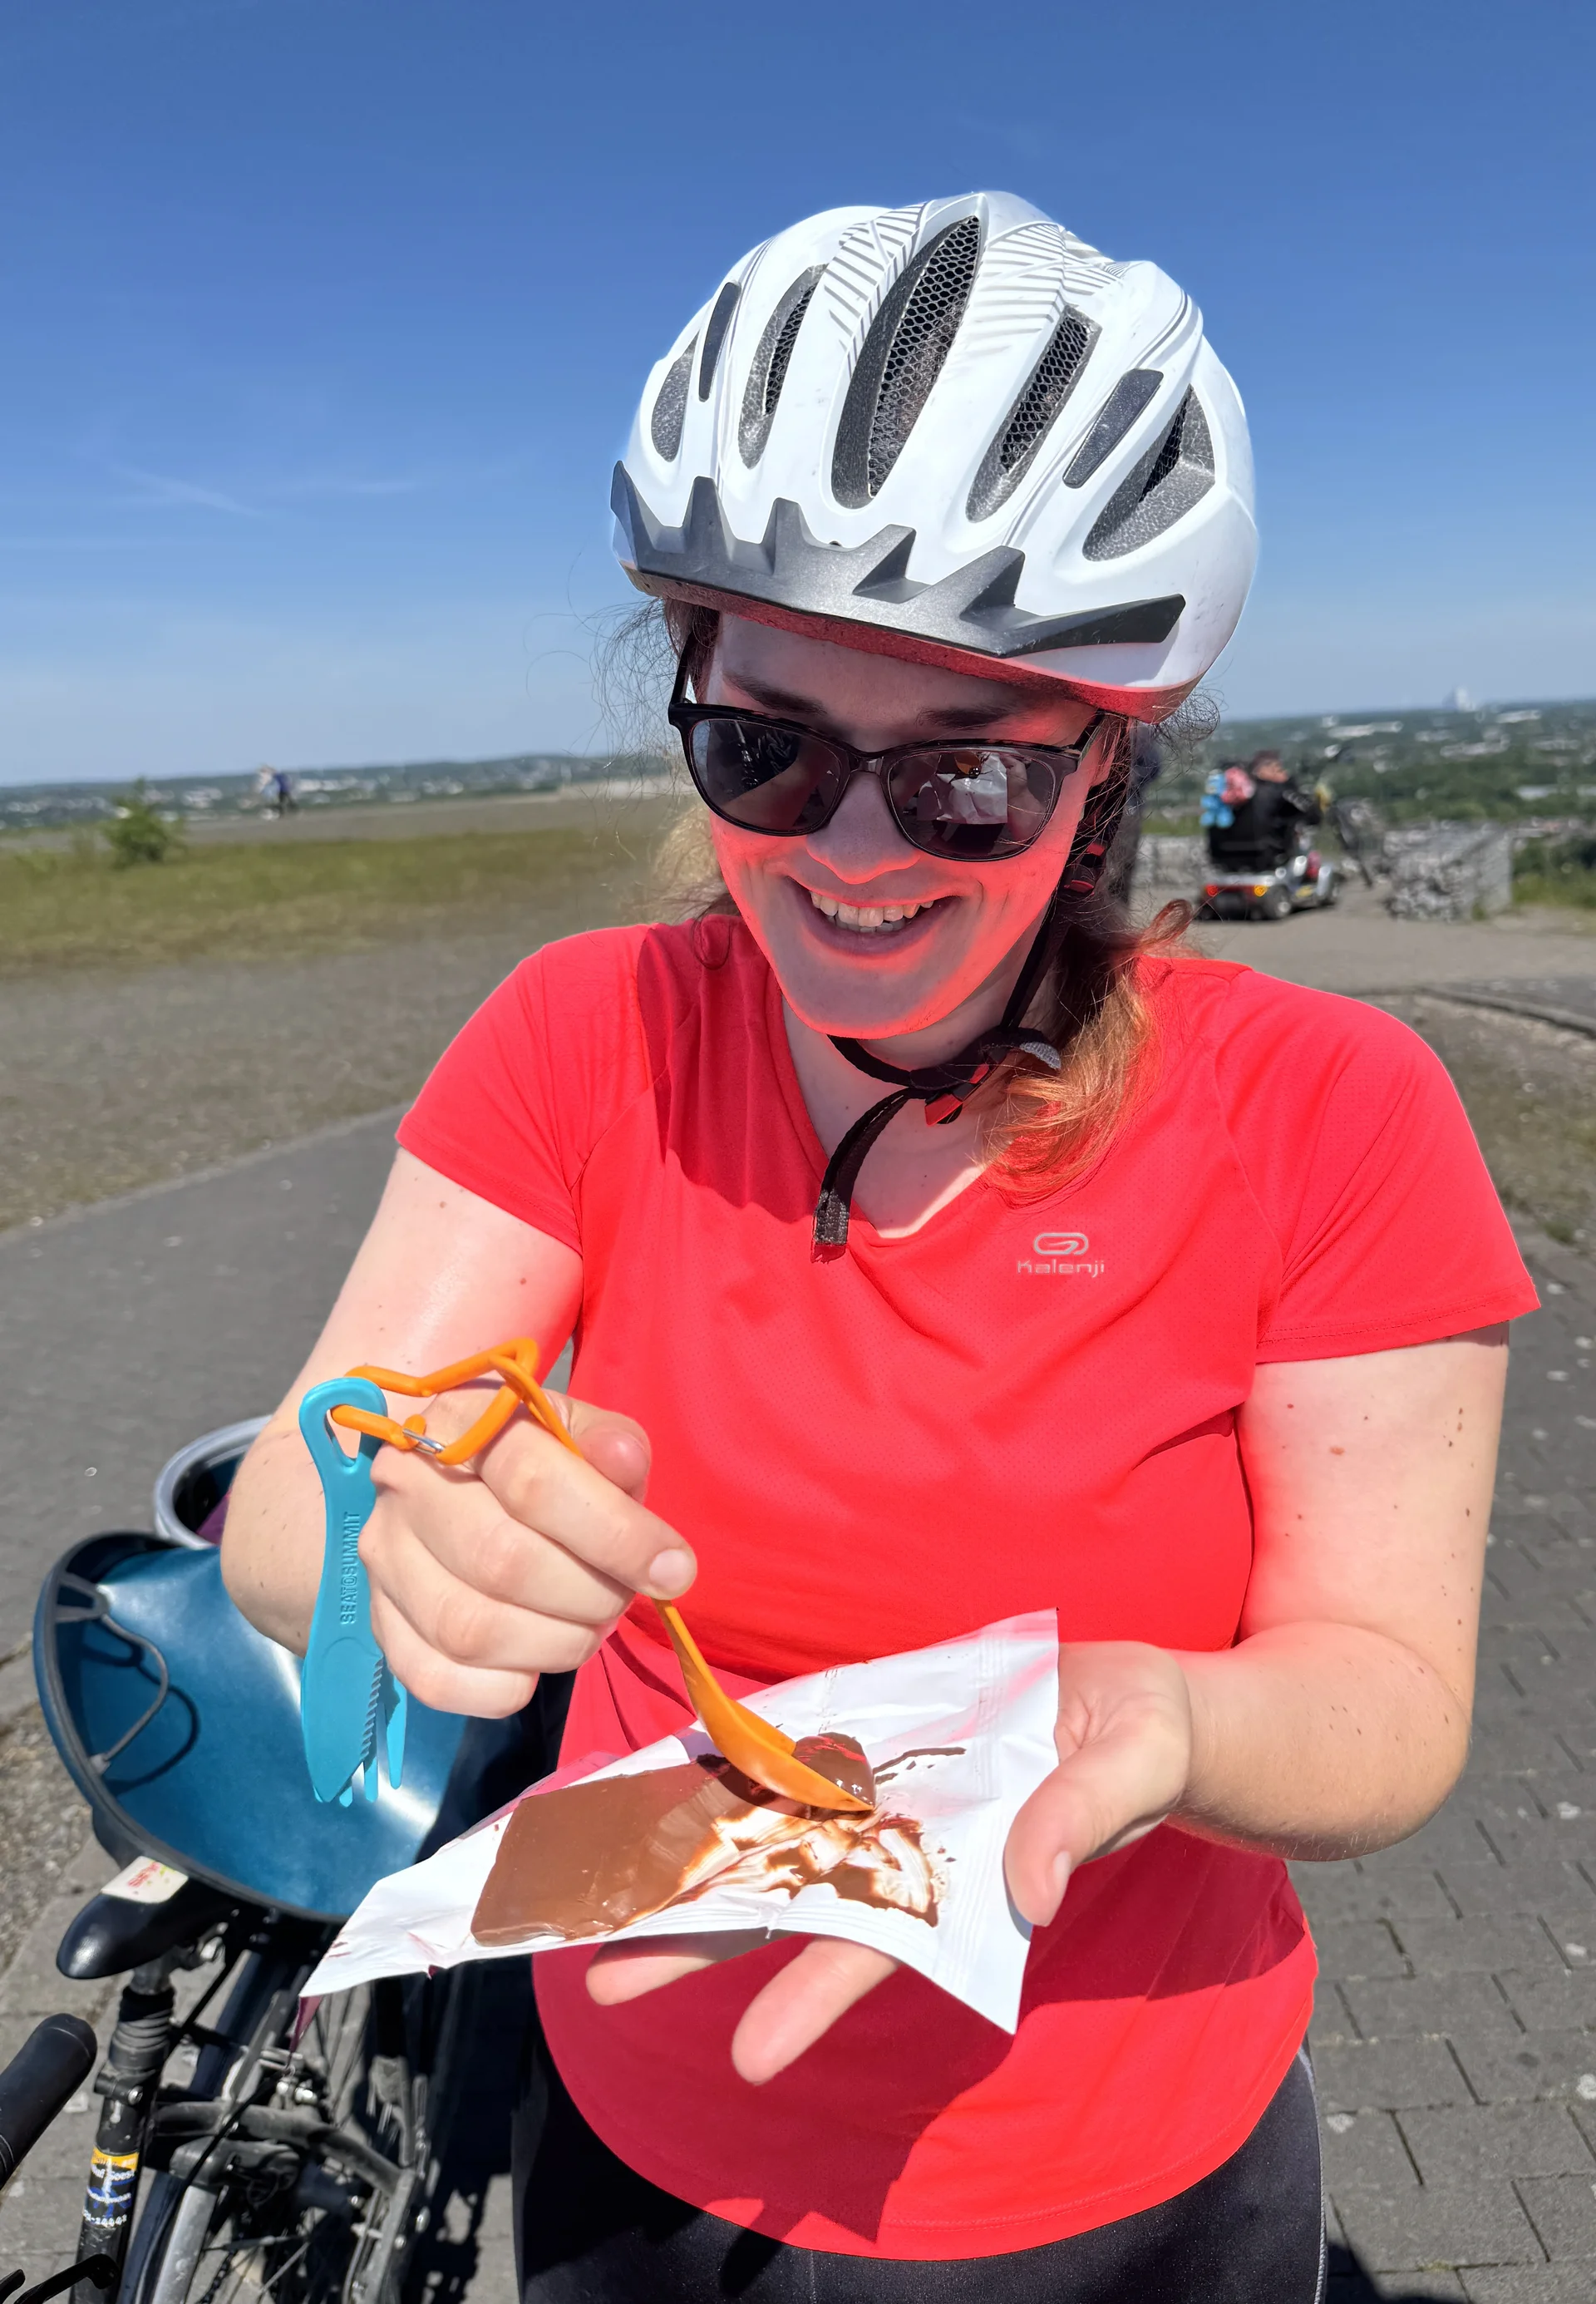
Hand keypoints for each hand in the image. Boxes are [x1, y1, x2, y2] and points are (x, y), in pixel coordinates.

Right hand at [358, 1385, 695, 1717]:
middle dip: (591, 1594)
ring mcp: (384, 1558)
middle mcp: (405, 1485)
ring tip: (590, 1626)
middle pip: (502, 1561)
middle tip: (624, 1597)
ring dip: (557, 1644)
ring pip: (470, 1629)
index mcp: (460, 1420)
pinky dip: (503, 1688)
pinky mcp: (380, 1621)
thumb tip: (623, 1463)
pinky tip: (537, 1662)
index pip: (533, 1481)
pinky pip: (437, 1680)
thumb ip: (610, 1444)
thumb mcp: (578, 1429)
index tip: (674, 1569)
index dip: (616, 1534)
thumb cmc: (536, 1454)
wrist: (454, 1476)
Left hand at [588, 1641, 1195, 2080]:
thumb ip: (1079, 1821)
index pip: (871, 1943)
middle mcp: (903, 1839)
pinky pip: (795, 1749)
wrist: (1134, 1701)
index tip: (749, 2059)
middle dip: (696, 1938)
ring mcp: (884, 1785)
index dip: (809, 1997)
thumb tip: (1032, 1884)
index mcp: (958, 1872)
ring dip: (691, 1851)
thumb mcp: (1128, 1773)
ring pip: (771, 1826)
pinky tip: (669, 1766)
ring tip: (600, 1882)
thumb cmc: (1141, 1747)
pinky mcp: (880, 1726)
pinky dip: (733, 1761)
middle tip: (601, 1984)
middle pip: (785, 1897)